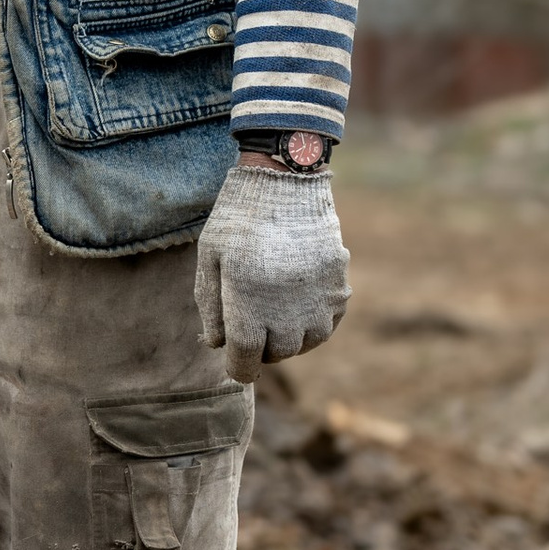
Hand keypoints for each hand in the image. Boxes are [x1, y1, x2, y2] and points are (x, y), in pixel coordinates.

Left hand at [193, 162, 349, 380]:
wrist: (285, 181)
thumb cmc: (238, 218)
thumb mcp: (210, 258)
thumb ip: (211, 305)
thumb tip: (218, 345)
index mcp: (247, 303)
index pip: (244, 361)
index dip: (237, 368)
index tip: (235, 363)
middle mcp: (285, 309)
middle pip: (277, 354)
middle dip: (262, 349)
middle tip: (253, 327)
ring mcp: (316, 299)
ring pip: (307, 342)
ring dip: (290, 338)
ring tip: (277, 316)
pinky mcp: (338, 285)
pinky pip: (329, 321)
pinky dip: (314, 322)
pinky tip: (299, 304)